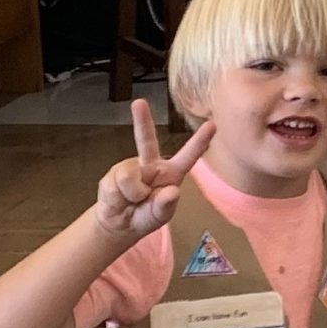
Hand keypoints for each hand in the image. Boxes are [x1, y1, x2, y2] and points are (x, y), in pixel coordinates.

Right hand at [94, 100, 215, 238]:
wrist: (119, 224)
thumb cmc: (146, 216)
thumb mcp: (160, 216)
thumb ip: (165, 206)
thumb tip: (171, 191)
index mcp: (172, 174)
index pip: (188, 156)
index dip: (200, 141)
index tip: (212, 124)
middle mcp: (151, 165)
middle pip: (146, 139)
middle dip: (142, 120)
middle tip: (139, 103)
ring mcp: (131, 167)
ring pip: (129, 175)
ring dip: (131, 194)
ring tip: (132, 201)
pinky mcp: (114, 173)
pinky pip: (116, 183)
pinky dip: (118, 196)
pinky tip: (119, 199)